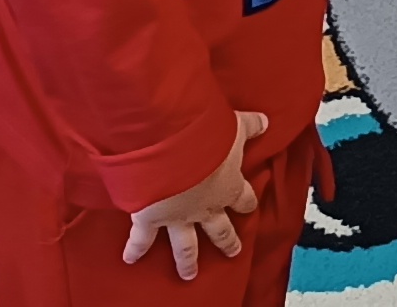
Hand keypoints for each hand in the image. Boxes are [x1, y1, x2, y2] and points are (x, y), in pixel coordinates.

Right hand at [123, 110, 267, 280]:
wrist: (170, 148)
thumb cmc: (205, 136)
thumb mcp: (231, 126)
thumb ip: (248, 126)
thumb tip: (266, 121)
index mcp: (228, 185)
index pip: (243, 198)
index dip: (247, 202)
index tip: (249, 207)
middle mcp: (205, 207)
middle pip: (220, 229)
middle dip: (227, 241)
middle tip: (233, 252)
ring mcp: (178, 217)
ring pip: (185, 245)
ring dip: (187, 261)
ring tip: (189, 274)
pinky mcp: (150, 218)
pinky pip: (142, 238)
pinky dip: (135, 249)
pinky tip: (130, 259)